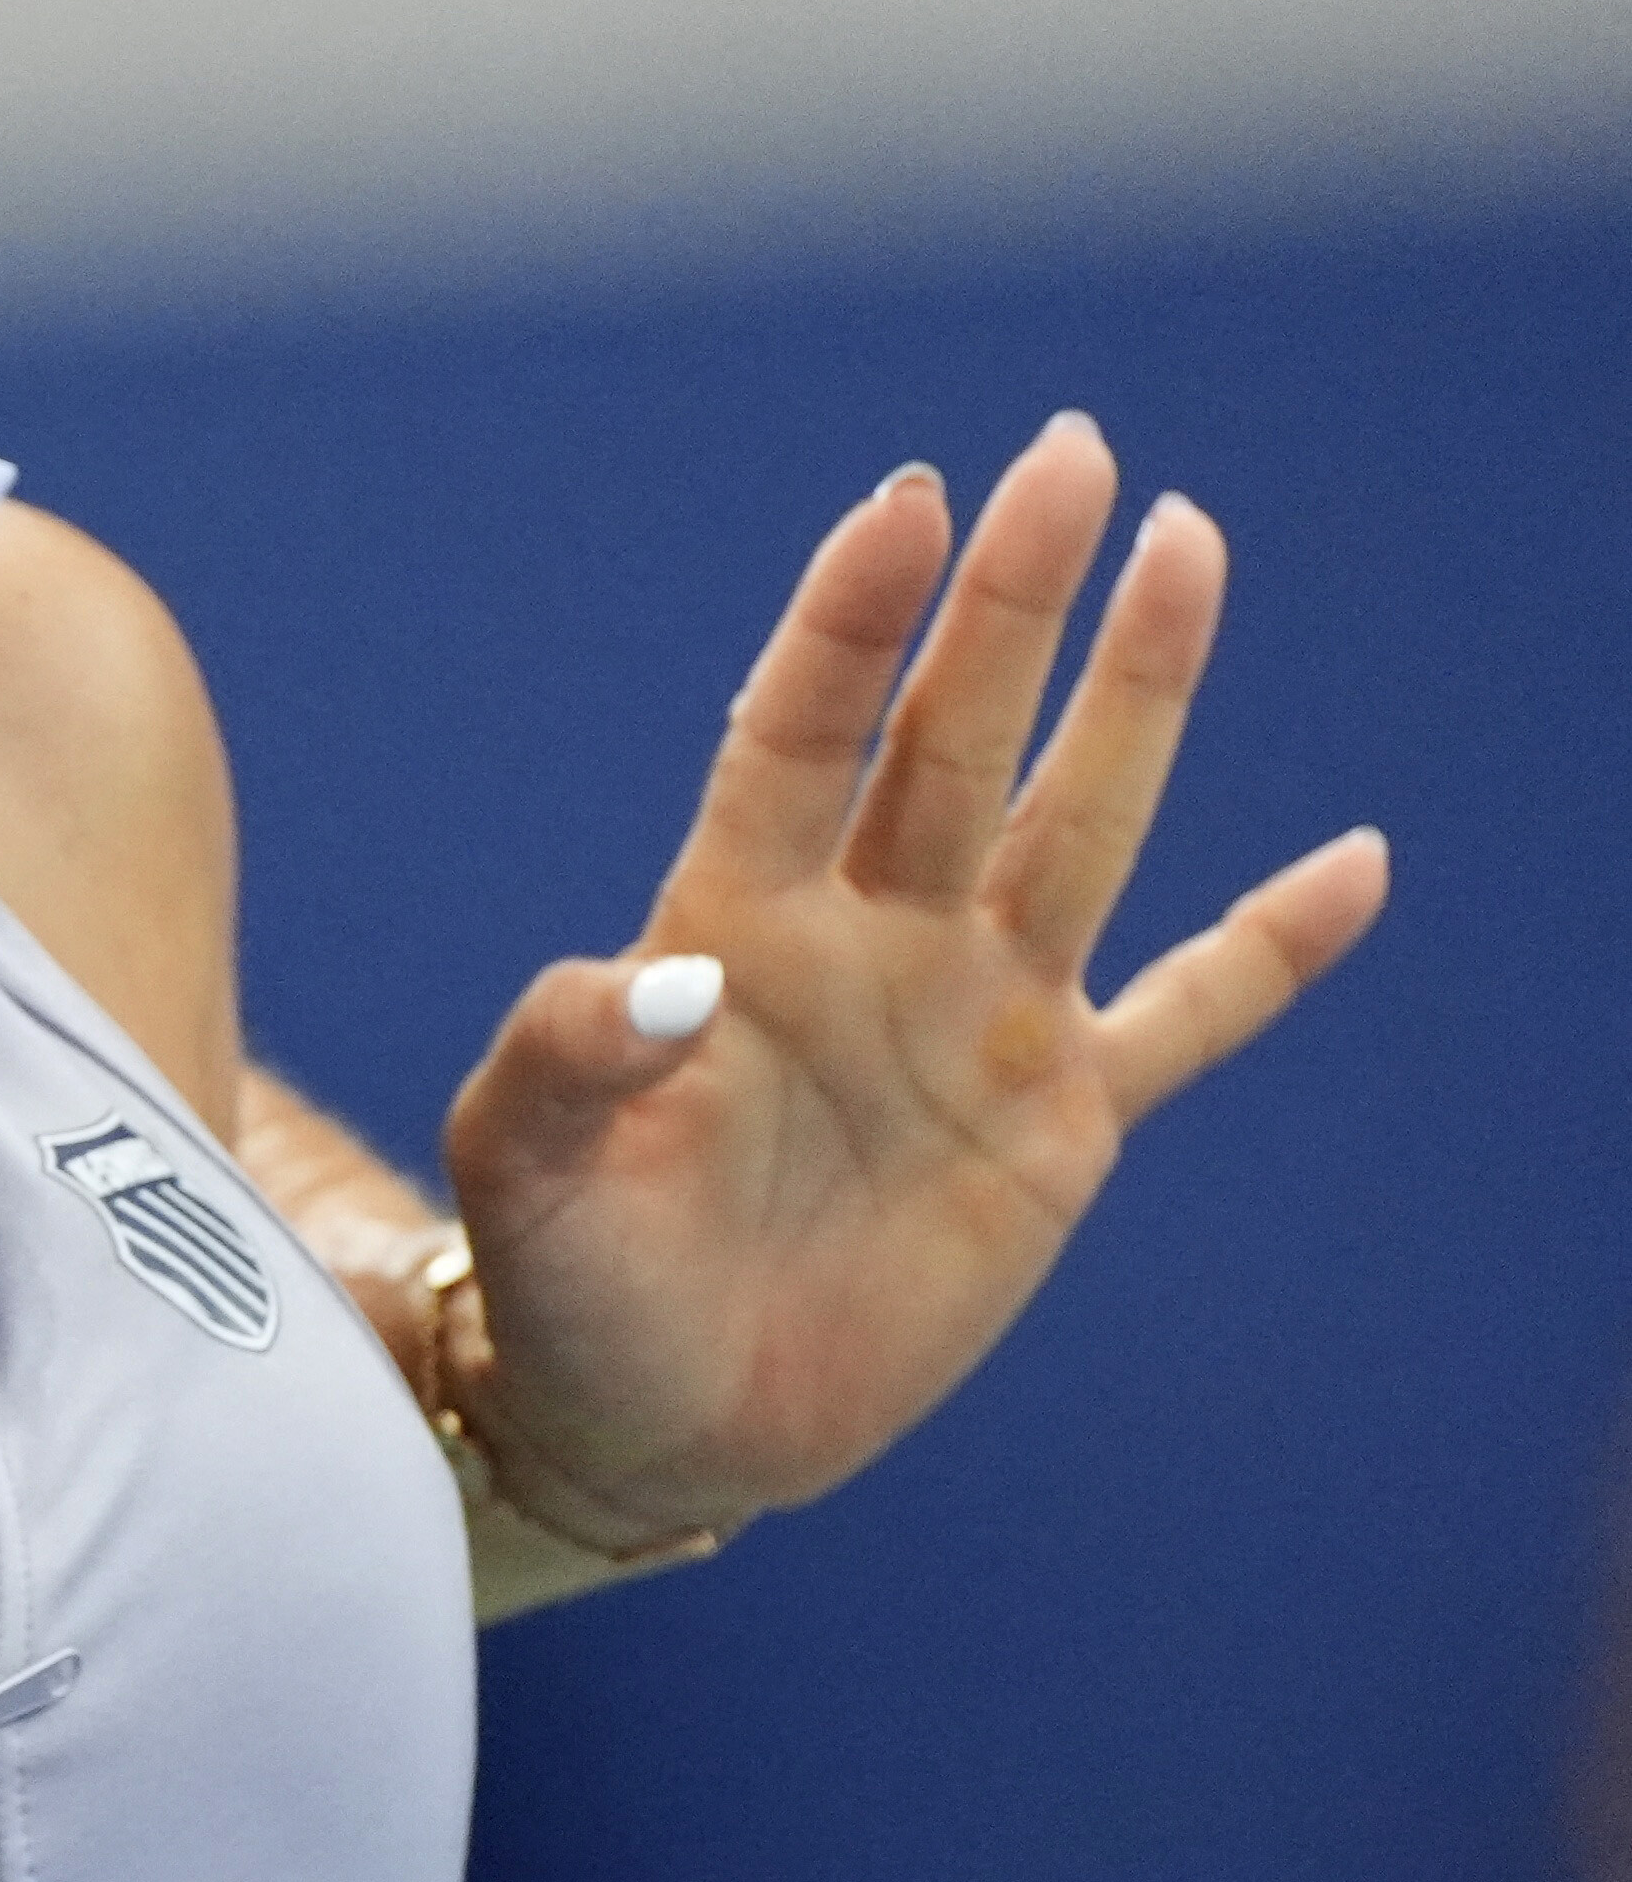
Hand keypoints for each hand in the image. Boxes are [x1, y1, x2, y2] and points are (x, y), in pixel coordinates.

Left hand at [438, 415, 1388, 1553]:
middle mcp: (867, 943)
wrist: (645, 1426)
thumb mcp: (522, 1174)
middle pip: (955, 739)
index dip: (851, 622)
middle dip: (1012, 602)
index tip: (909, 504)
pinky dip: (1271, 949)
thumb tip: (666, 982)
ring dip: (1136, 695)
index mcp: (730, 929)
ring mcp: (972, 1022)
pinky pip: (1187, 1017)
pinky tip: (1359, 862)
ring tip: (1189, 547)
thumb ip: (560, 1060)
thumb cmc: (563, 1285)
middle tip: (1073, 455)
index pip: (798, 735)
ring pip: (1078, 825)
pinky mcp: (1055, 1127)